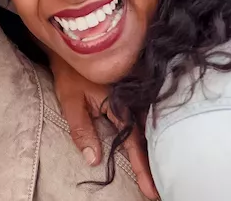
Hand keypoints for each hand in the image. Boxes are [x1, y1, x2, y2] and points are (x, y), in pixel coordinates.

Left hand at [52, 56, 158, 198]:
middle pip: (148, 136)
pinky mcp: (134, 94)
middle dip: (154, 164)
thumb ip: (82, 130)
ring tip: (161, 174)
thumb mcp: (71, 102)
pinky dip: (151, 135)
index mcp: (119, 103)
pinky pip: (147, 117)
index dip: (142, 166)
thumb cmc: (70, 74)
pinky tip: (156, 149)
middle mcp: (133, 100)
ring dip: (155, 150)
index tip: (150, 190)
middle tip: (159, 189)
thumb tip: (93, 160)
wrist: (73, 45)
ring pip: (150, 127)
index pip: (133, 141)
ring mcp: (136, 96)